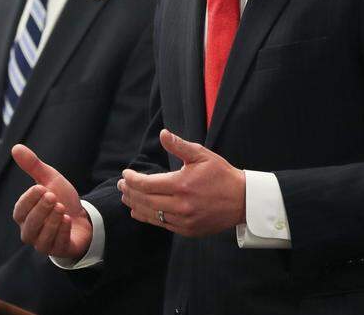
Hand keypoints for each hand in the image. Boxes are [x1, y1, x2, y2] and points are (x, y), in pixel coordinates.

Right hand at [11, 144, 92, 258]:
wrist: (83, 218)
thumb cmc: (61, 199)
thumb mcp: (49, 179)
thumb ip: (33, 165)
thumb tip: (15, 147)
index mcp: (24, 215)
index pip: (20, 210)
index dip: (29, 200)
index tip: (41, 187)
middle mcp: (30, 231)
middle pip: (29, 225)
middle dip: (40, 210)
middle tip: (52, 196)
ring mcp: (43, 244)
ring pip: (40, 238)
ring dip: (51, 222)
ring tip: (61, 208)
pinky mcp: (58, 251)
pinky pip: (56, 245)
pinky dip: (61, 232)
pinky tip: (68, 220)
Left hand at [117, 129, 245, 236]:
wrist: (243, 201)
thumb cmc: (221, 175)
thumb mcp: (202, 155)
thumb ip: (179, 146)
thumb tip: (163, 134)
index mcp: (181, 185)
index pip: (146, 184)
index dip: (131, 179)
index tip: (125, 173)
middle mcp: (180, 205)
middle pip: (145, 200)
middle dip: (129, 191)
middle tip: (121, 184)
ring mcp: (184, 220)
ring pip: (151, 214)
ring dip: (135, 205)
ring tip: (126, 197)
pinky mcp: (188, 230)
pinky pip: (162, 225)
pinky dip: (148, 217)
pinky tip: (139, 211)